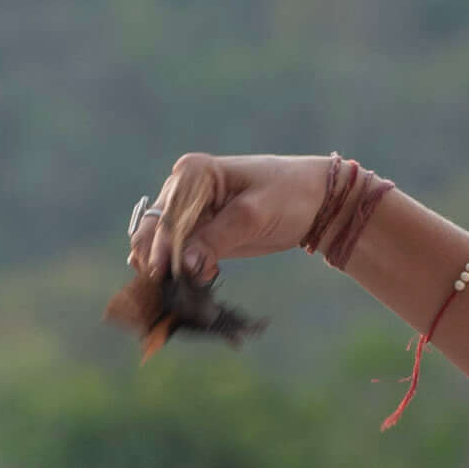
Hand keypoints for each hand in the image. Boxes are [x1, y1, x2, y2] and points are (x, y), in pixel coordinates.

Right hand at [126, 155, 337, 291]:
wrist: (314, 201)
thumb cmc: (288, 195)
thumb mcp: (254, 215)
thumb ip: (216, 239)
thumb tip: (185, 266)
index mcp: (193, 174)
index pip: (168, 217)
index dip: (162, 248)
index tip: (162, 275)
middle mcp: (181, 190)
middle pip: (154, 231)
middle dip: (157, 262)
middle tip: (168, 292)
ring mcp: (186, 213)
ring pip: (159, 247)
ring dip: (166, 272)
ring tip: (182, 293)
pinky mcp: (197, 234)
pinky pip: (176, 258)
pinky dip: (179, 275)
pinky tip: (198, 283)